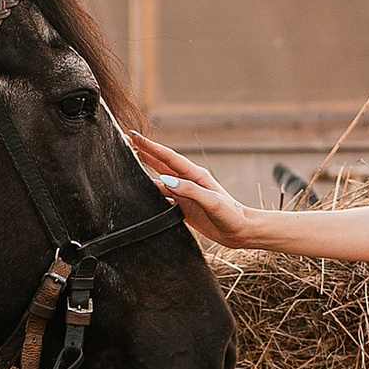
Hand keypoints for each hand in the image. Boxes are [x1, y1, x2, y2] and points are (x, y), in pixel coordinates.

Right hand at [130, 132, 262, 252]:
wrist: (241, 231)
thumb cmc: (231, 215)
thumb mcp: (211, 201)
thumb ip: (189, 190)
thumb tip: (165, 180)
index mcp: (195, 175)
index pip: (168, 158)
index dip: (150, 147)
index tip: (134, 137)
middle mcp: (189, 182)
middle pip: (161, 164)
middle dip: (144, 153)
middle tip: (127, 142)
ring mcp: (186, 194)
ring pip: (160, 181)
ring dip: (145, 173)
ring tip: (130, 166)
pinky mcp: (185, 208)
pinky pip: (164, 199)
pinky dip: (152, 195)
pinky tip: (143, 195)